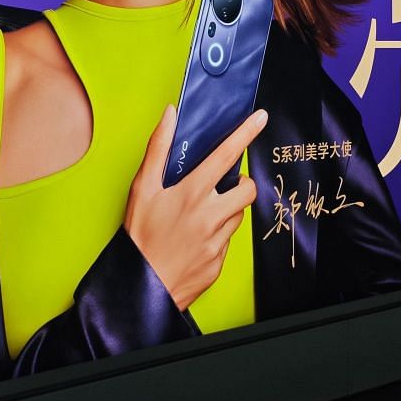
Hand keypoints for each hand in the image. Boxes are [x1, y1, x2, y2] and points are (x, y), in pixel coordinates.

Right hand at [124, 106, 266, 311]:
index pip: (226, 155)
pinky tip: (196, 239)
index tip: (260, 118)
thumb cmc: (139, 235)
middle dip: (241, 184)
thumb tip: (170, 115)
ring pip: (238, 216)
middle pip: (247, 189)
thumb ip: (158, 148)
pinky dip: (217, 236)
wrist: (141, 285)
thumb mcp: (141, 188)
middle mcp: (209, 215)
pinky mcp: (218, 261)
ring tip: (201, 216)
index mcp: (192, 193)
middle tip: (225, 186)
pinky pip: (227, 241)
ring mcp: (216, 240)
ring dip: (227, 211)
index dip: (246, 133)